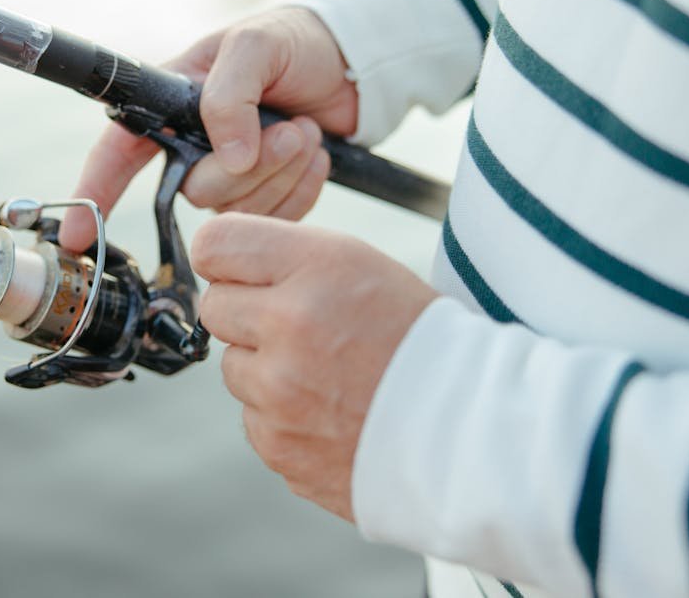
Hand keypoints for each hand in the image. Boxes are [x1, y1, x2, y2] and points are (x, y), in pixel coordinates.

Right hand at [59, 6, 357, 250]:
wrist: (354, 63)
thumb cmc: (295, 41)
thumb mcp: (255, 45)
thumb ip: (229, 96)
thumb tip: (228, 160)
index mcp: (172, 105)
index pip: (119, 152)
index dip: (96, 192)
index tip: (78, 234)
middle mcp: (193, 145)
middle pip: (196, 191)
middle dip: (251, 166)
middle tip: (291, 129)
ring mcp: (231, 175)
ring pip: (237, 210)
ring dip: (284, 171)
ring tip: (306, 133)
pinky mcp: (266, 196)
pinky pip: (274, 220)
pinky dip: (303, 189)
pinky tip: (316, 154)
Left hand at [193, 213, 437, 521]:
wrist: (474, 431)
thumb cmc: (419, 339)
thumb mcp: (362, 265)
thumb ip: (285, 257)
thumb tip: (217, 260)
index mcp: (316, 266)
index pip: (215, 243)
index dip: (225, 257)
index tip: (240, 270)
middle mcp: (289, 323)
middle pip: (214, 305)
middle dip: (247, 313)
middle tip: (298, 326)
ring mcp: (279, 390)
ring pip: (232, 366)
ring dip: (265, 369)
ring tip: (327, 374)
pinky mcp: (278, 444)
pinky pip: (253, 418)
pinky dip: (282, 417)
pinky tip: (331, 412)